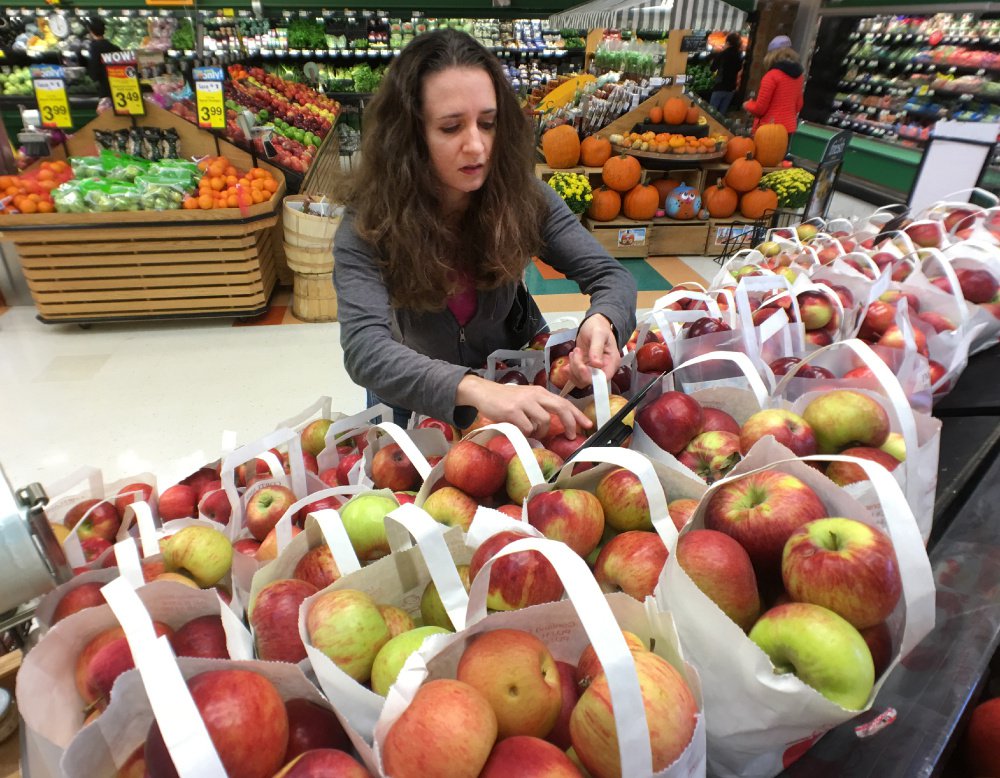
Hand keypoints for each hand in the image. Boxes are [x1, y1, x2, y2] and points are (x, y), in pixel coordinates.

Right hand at [456, 376, 591, 439]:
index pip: (564, 402)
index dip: (577, 414)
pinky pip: (527, 427)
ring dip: (540, 431)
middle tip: (571, 436)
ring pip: (544, 421)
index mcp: (540, 392)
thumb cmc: (506, 399)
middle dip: (570, 423)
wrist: (483, 392)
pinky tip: (518, 428)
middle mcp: (535, 395)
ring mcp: (524, 402)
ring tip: (531, 430)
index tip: (587, 425)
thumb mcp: (527, 399)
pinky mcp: (512, 411)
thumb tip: (556, 425)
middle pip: (560, 408)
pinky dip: (526, 432)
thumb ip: (540, 408)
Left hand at [569, 314, 620, 387]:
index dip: (591, 377)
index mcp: (612, 362)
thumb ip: (597, 348)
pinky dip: (570, 370)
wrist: (593, 324)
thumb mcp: (598, 334)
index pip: (603, 378)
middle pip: (589, 380)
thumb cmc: (598, 327)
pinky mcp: (585, 367)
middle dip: (578, 368)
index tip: (581, 367)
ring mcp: (593, 369)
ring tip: (574, 352)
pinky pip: (576, 376)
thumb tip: (597, 364)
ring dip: (573, 368)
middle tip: (577, 352)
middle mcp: (604, 369)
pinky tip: (569, 360)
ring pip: (581, 379)